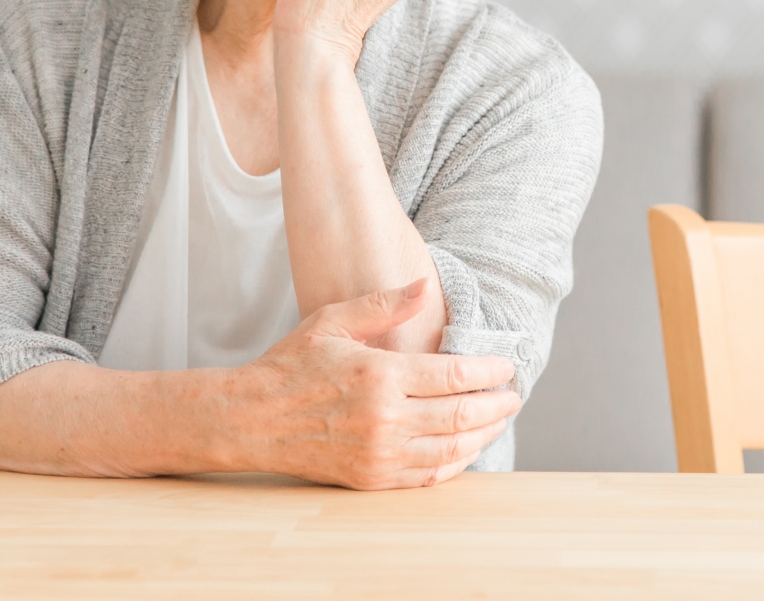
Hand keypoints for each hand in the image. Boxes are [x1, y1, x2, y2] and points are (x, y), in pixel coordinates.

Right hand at [232, 277, 517, 488]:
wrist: (250, 420)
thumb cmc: (290, 365)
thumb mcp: (333, 321)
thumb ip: (383, 304)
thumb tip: (424, 285)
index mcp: (380, 375)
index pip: (454, 375)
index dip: (489, 372)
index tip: (507, 368)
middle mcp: (384, 418)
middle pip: (461, 415)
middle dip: (497, 405)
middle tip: (513, 396)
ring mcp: (379, 453)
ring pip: (451, 450)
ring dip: (484, 435)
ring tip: (498, 420)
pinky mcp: (371, 478)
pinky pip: (427, 476)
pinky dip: (455, 464)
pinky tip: (466, 449)